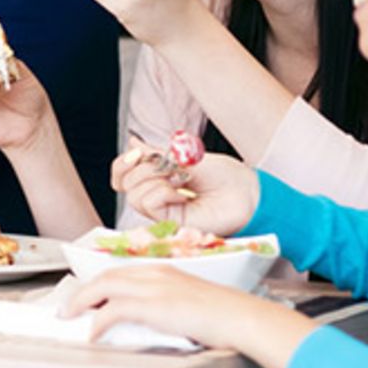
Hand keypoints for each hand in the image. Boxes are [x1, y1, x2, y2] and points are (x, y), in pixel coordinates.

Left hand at [61, 265, 306, 349]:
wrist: (244, 318)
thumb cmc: (225, 316)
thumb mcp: (190, 304)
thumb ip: (166, 307)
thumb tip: (147, 320)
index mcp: (164, 270)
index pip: (120, 272)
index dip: (98, 283)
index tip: (85, 296)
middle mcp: (155, 273)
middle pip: (106, 276)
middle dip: (82, 291)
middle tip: (68, 307)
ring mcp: (154, 287)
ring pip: (104, 287)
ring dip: (82, 302)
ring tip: (70, 317)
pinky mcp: (155, 305)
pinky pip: (114, 310)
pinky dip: (98, 321)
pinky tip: (93, 333)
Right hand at [113, 138, 258, 235]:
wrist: (246, 192)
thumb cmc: (223, 176)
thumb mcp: (184, 156)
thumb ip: (155, 153)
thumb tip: (132, 144)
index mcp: (156, 179)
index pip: (121, 174)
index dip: (122, 163)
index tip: (139, 152)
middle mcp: (155, 196)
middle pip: (124, 183)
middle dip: (144, 168)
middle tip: (171, 166)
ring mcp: (162, 211)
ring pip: (133, 195)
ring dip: (156, 179)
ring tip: (181, 179)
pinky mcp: (169, 223)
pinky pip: (149, 204)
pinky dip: (163, 193)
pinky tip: (182, 194)